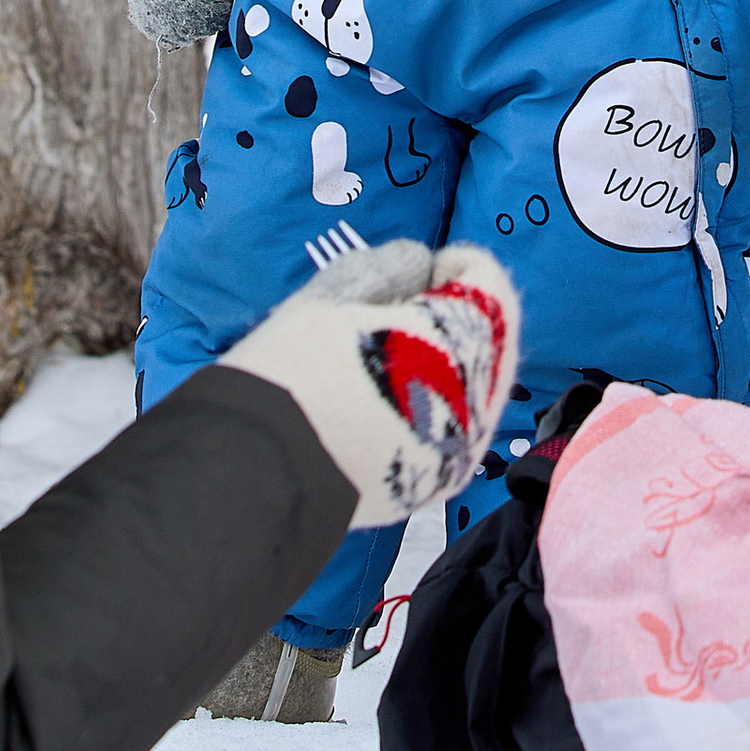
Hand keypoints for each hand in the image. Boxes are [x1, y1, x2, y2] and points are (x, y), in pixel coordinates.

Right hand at [220, 241, 521, 526]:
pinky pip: (455, 430)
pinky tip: (392, 400)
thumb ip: (389, 266)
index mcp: (459, 341)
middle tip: (406, 308)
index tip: (423, 269)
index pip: (489, 284)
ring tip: (394, 355)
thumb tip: (418, 265)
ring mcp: (459, 449)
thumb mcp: (334, 294)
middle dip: (457, 315)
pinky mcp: (435, 485)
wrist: (259, 472)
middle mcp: (476, 399)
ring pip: (477, 387)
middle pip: (490, 338)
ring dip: (450, 361)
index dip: (456, 265)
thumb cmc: (294, 370)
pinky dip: (437, 406)